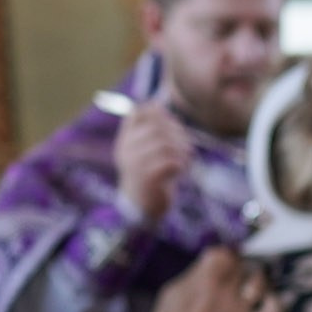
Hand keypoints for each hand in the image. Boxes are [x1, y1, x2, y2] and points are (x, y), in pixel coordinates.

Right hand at [115, 99, 194, 223]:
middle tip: (186, 146)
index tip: (174, 126)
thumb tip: (155, 103)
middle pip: (156, 128)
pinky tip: (181, 170)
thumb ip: (149, 128)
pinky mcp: (148, 179)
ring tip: (186, 159)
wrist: (142, 208)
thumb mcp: (145, 149)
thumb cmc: (149, 175)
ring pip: (165, 145)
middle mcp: (126, 150)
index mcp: (125, 140)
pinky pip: (170, 162)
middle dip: (177, 134)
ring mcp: (135, 165)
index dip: (160, 114)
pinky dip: (181, 164)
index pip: (138, 113)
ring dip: (182, 150)